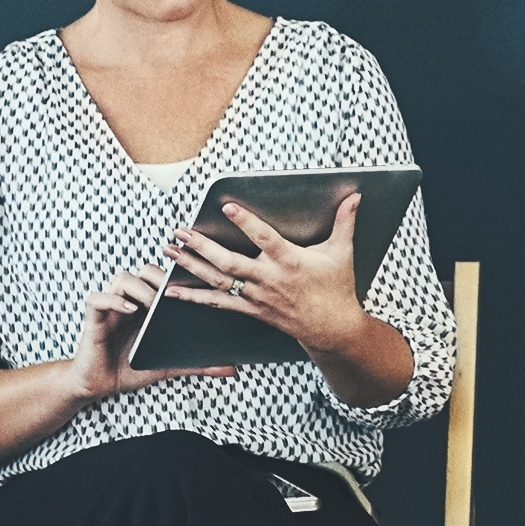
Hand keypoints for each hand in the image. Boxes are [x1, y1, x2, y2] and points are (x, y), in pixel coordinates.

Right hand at [78, 259, 246, 395]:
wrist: (99, 385)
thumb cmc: (132, 368)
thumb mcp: (169, 365)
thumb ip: (198, 364)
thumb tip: (233, 369)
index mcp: (149, 305)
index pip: (166, 277)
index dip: (180, 273)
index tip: (199, 278)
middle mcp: (131, 299)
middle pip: (147, 270)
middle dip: (162, 279)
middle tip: (174, 297)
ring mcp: (112, 305)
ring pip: (124, 278)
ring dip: (141, 289)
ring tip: (151, 306)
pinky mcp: (94, 316)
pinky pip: (99, 298)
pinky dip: (114, 300)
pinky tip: (130, 310)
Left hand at [163, 192, 376, 361]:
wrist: (331, 329)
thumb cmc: (337, 289)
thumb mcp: (342, 253)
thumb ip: (345, 222)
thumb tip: (355, 196)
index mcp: (290, 261)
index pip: (265, 239)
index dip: (247, 223)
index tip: (228, 207)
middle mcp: (269, 279)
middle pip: (230, 263)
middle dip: (202, 247)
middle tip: (181, 232)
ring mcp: (257, 296)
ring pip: (219, 281)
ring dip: (191, 266)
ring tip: (169, 251)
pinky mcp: (250, 309)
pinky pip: (218, 303)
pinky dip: (194, 297)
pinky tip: (172, 291)